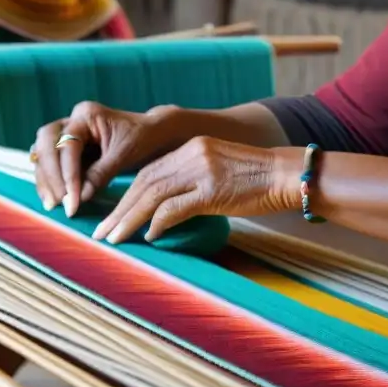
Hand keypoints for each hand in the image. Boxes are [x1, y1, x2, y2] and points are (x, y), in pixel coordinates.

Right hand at [31, 101, 178, 217]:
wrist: (153, 134)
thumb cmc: (142, 139)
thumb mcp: (124, 156)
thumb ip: (100, 174)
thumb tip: (78, 198)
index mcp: (87, 115)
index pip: (68, 145)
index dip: (67, 175)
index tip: (72, 201)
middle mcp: (73, 120)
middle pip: (46, 143)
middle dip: (50, 175)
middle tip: (58, 202)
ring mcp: (68, 131)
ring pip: (44, 152)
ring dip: (45, 179)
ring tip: (52, 205)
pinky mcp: (69, 146)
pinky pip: (51, 161)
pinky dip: (50, 179)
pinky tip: (52, 198)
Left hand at [91, 137, 300, 244]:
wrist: (286, 174)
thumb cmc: (256, 179)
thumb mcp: (217, 170)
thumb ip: (191, 182)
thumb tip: (164, 210)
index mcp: (190, 148)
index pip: (148, 172)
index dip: (126, 196)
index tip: (112, 216)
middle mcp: (191, 154)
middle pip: (144, 183)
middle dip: (119, 210)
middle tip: (101, 233)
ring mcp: (201, 171)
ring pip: (153, 195)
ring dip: (129, 219)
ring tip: (113, 239)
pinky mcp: (212, 191)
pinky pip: (175, 208)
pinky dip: (157, 223)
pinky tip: (148, 237)